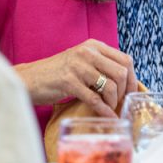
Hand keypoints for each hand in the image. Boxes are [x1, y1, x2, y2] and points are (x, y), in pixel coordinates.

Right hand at [13, 39, 137, 116]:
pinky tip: (106, 115)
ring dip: (113, 102)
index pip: (125, 59)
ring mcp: (78, 66)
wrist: (30, 78)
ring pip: (110, 86)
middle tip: (121, 103)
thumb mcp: (82, 61)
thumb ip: (101, 65)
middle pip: (121, 72)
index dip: (132, 78)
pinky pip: (94, 98)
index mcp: (94, 46)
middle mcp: (87, 52)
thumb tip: (127, 82)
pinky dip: (104, 110)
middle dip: (125, 91)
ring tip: (110, 108)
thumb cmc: (58, 73)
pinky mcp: (68, 81)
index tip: (131, 92)